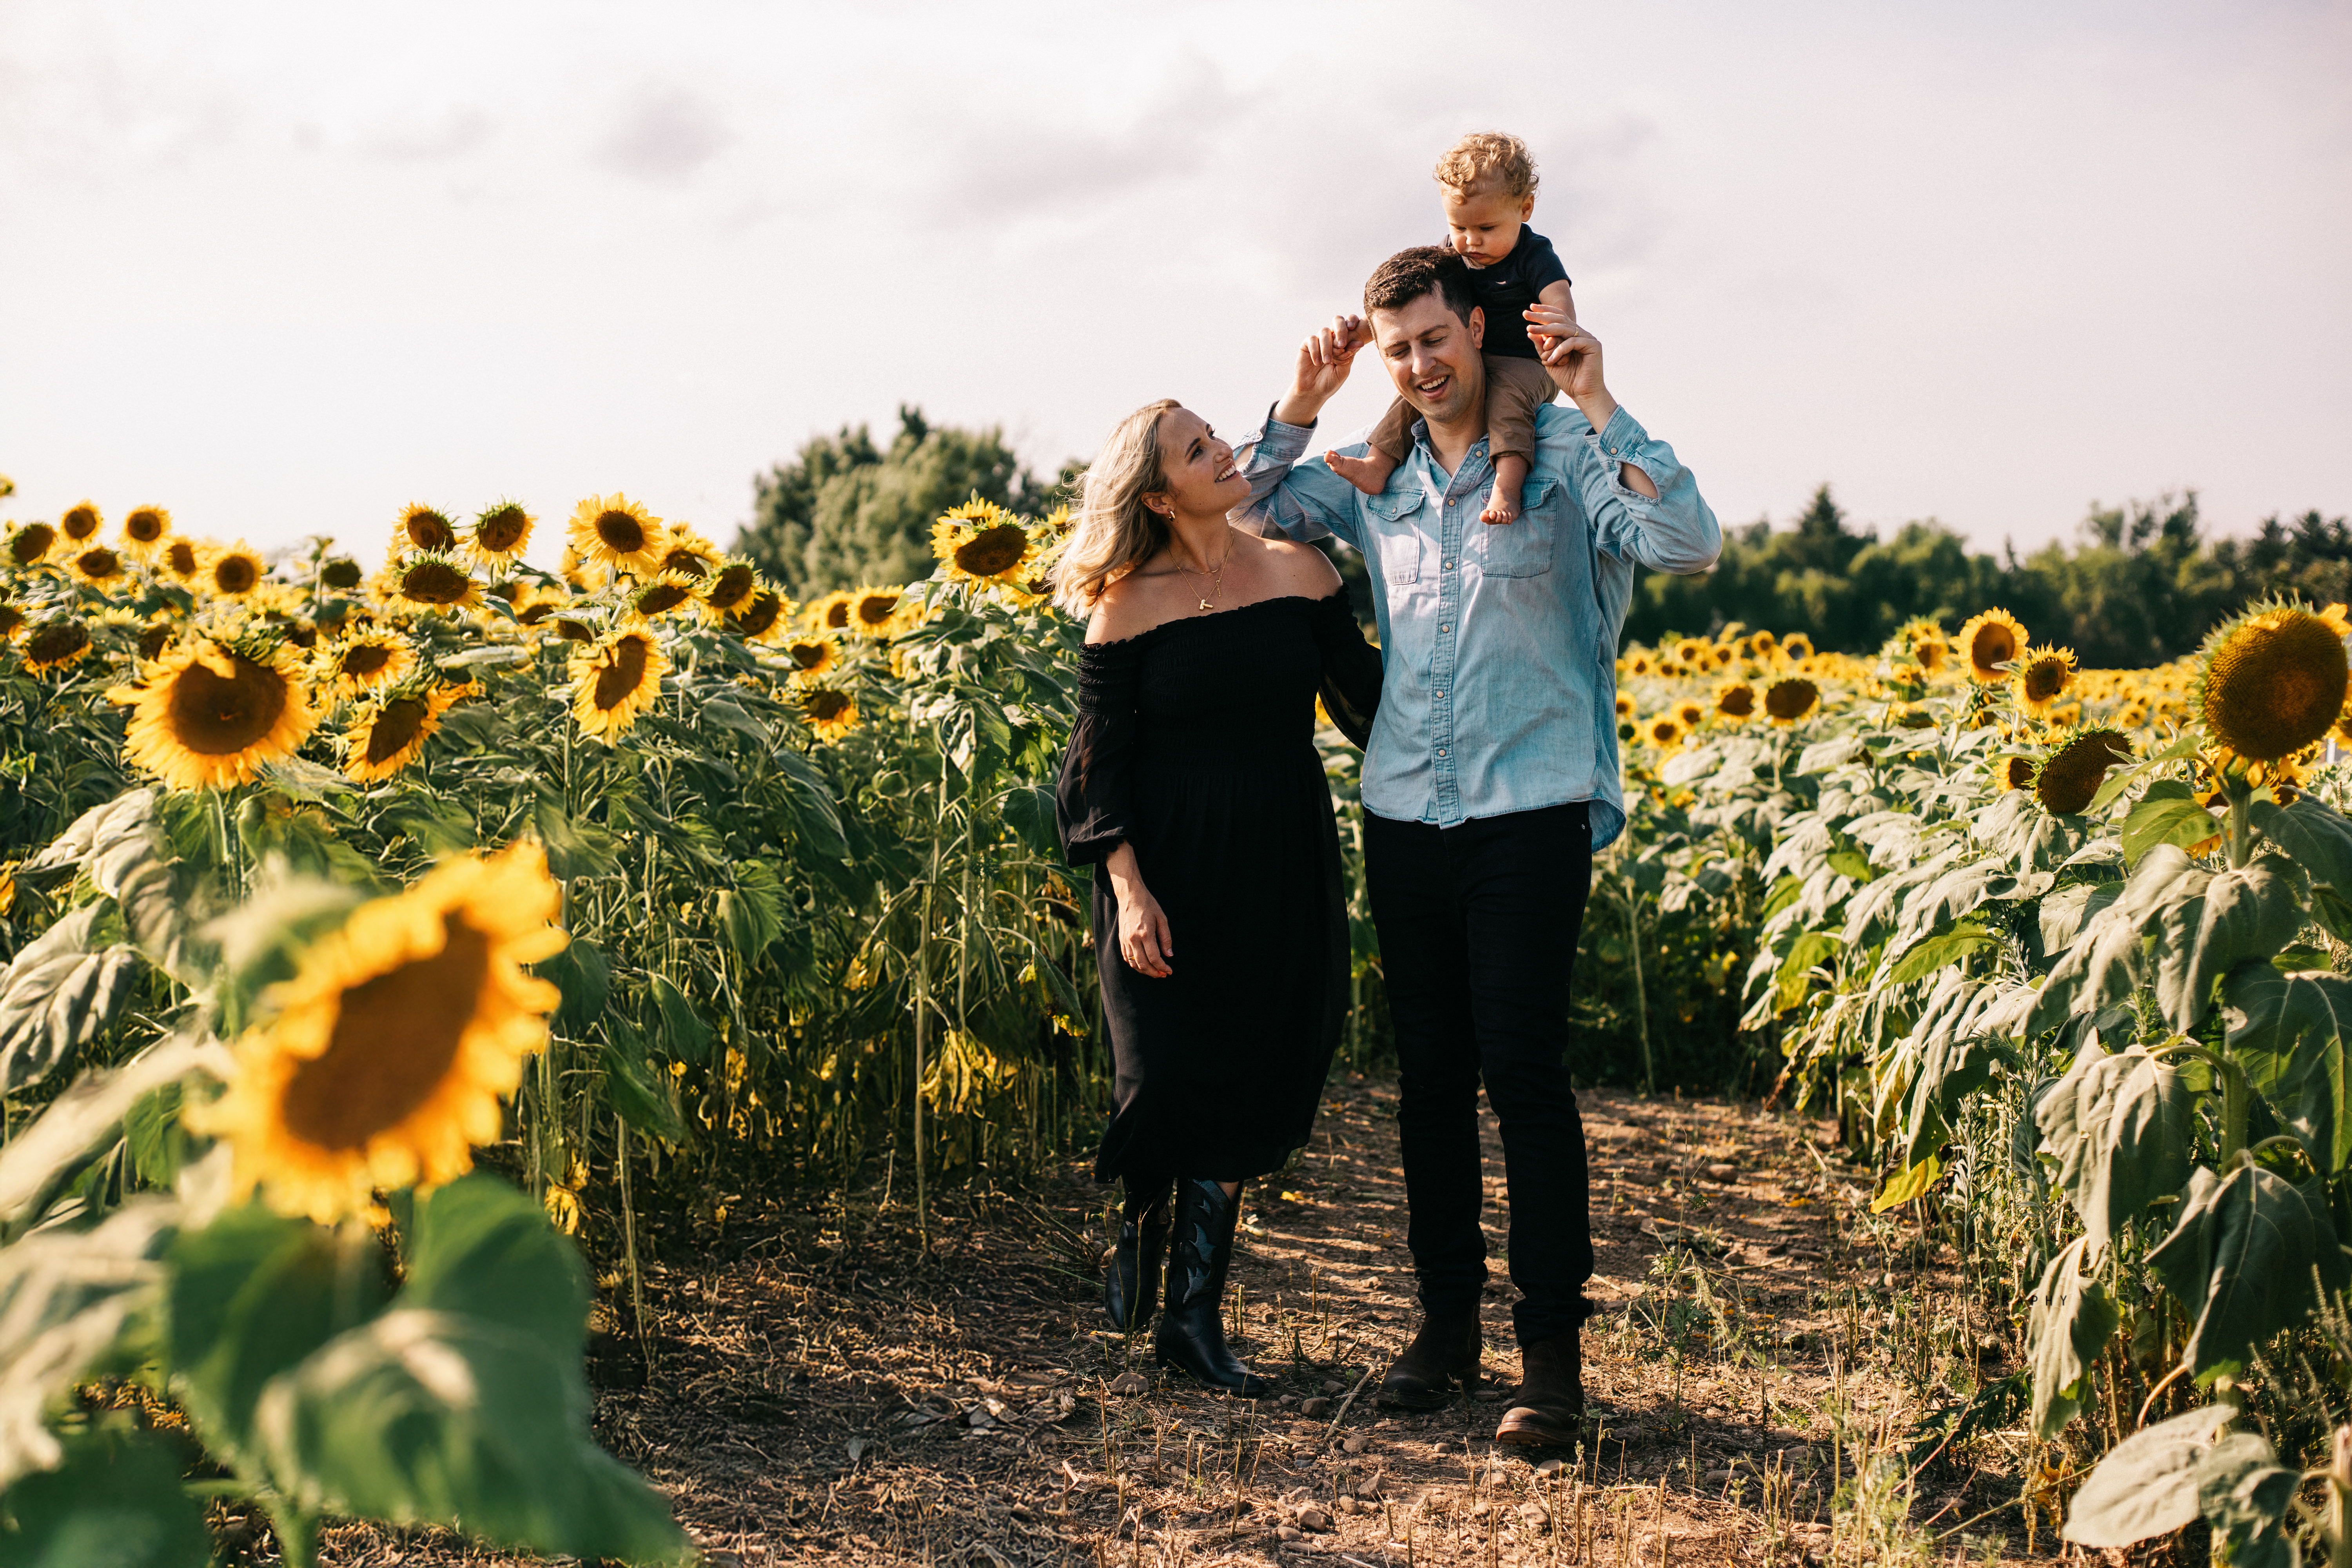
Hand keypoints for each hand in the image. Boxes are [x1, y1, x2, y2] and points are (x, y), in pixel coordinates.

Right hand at [1115, 883, 1173, 977]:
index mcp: (1145, 934)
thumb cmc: (1148, 905)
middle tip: (1163, 975)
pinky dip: (1134, 965)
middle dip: (1154, 972)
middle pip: (1143, 964)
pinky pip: (1126, 957)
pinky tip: (1142, 965)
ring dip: (1144, 971)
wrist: (1130, 896)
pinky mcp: (1121, 939)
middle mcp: (1133, 939)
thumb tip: (1169, 955)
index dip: (1162, 967)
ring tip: (1154, 972)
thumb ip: (1166, 938)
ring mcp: (1125, 940)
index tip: (1169, 971)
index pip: (1154, 958)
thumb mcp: (1162, 919)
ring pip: (1133, 963)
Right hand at [1276, 314, 1369, 426]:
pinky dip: (1316, 351)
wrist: (1313, 392)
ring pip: (1325, 332)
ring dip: (1328, 347)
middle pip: (1337, 321)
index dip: (1352, 321)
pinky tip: (1317, 363)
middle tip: (1342, 345)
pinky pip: (1312, 340)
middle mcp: (1332, 338)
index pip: (1350, 325)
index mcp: (1345, 342)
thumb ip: (1349, 356)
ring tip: (1327, 362)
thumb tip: (1359, 342)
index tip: (1354, 327)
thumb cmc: (1330, 382)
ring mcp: (1319, 340)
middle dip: (1341, 330)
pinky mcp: (1307, 345)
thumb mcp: (1343, 370)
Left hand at [1525, 305, 1617, 425]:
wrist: (1583, 394)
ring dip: (1545, 331)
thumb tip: (1529, 332)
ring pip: (1565, 329)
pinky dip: (1559, 350)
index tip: (1529, 309)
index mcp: (1572, 335)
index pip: (1559, 318)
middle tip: (1525, 314)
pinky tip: (1550, 360)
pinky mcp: (1594, 345)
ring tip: (1530, 331)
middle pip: (1560, 319)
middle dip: (1541, 317)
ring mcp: (1588, 338)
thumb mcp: (1549, 360)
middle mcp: (1581, 334)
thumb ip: (1542, 347)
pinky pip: (1572, 342)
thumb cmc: (1568, 379)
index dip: (1545, 311)